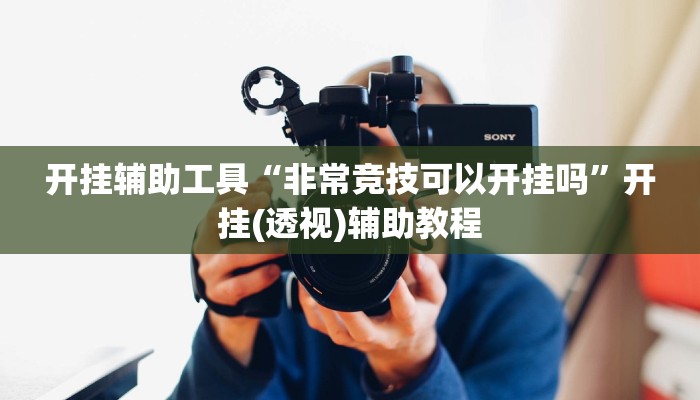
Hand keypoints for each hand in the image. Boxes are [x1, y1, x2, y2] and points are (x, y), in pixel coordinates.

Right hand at [194, 176, 285, 365]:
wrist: (225, 299)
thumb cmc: (235, 259)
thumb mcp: (237, 234)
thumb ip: (250, 209)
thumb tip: (264, 179)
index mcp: (209, 227)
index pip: (220, 200)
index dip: (242, 190)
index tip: (266, 187)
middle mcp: (205, 245)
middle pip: (215, 218)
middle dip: (241, 205)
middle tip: (267, 201)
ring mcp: (210, 270)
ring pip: (233, 254)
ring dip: (262, 248)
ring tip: (285, 245)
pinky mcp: (221, 294)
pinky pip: (238, 285)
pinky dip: (258, 277)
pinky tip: (275, 270)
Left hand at [299, 254, 446, 387]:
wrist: (403, 346)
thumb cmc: (419, 312)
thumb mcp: (433, 295)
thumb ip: (427, 274)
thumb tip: (415, 253)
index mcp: (408, 323)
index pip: (404, 309)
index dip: (399, 294)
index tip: (394, 276)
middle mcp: (382, 336)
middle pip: (363, 330)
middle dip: (350, 313)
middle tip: (338, 288)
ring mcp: (358, 340)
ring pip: (337, 331)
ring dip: (324, 310)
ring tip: (314, 283)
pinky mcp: (342, 337)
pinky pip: (320, 325)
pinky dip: (310, 307)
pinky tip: (305, 286)